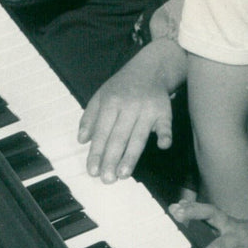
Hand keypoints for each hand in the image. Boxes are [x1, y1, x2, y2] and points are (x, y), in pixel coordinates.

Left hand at [78, 37, 187, 182]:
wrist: (150, 68)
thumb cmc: (122, 86)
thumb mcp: (100, 95)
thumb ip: (89, 117)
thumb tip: (82, 140)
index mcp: (111, 101)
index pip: (102, 131)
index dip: (96, 152)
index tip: (92, 171)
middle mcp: (129, 105)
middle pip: (119, 136)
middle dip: (112, 159)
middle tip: (107, 179)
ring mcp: (148, 108)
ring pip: (139, 136)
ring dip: (131, 156)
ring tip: (123, 174)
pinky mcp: (164, 110)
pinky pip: (166, 124)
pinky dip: (165, 134)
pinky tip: (163, 145)